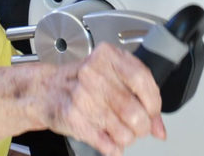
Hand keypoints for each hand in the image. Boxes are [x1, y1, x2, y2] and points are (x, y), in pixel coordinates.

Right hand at [46, 42, 164, 155]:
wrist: (45, 89)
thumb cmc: (81, 80)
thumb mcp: (110, 75)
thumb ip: (139, 95)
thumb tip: (159, 127)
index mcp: (107, 56)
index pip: (142, 78)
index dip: (153, 101)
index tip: (153, 111)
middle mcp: (93, 73)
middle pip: (134, 110)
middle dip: (142, 126)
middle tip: (139, 127)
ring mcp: (81, 95)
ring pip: (123, 131)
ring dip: (127, 138)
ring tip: (121, 131)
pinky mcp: (72, 117)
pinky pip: (106, 143)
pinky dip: (114, 148)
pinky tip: (110, 140)